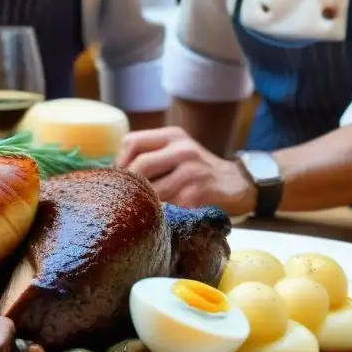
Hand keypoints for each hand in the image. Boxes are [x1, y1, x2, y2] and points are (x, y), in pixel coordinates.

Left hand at [116, 126, 255, 215]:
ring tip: (139, 208)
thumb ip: (150, 155)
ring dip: (142, 202)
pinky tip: (158, 216)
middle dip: (128, 185)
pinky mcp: (198, 193)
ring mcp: (192, 171)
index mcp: (172, 135)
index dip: (120, 162)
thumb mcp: (176, 151)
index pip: (132, 141)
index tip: (119, 178)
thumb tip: (115, 173)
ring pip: (152, 188)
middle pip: (140, 166)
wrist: (236, 184)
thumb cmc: (197, 169)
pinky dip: (159, 212)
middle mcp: (183, 149)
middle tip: (124, 198)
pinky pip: (168, 205)